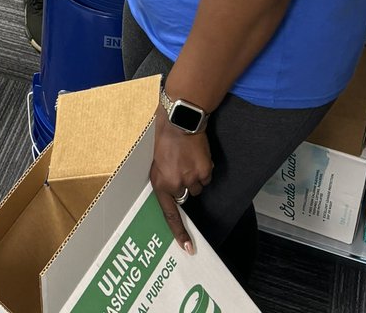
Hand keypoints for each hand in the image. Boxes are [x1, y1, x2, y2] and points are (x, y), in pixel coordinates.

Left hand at [150, 110, 213, 254]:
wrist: (180, 119)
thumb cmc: (165, 135)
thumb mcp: (157, 159)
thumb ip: (165, 177)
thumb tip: (174, 187)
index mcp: (160, 182)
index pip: (169, 213)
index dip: (179, 231)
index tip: (188, 247)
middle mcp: (175, 184)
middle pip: (187, 195)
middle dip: (186, 184)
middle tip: (181, 165)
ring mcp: (191, 179)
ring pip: (199, 186)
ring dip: (196, 175)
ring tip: (188, 157)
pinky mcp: (204, 171)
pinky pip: (207, 176)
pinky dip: (205, 168)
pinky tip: (197, 154)